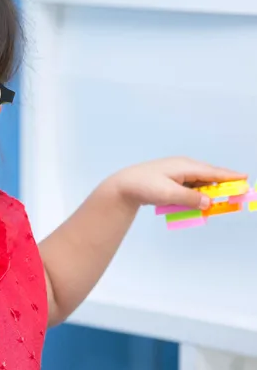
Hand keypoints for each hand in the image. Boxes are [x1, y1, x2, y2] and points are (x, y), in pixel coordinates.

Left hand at [110, 156, 246, 209]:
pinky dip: (196, 196)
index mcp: (185, 166)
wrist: (124, 186)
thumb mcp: (169, 194)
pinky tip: (199, 203)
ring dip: (208, 194)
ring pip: (200, 184)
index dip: (230, 177)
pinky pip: (190, 188)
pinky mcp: (172, 181)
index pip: (213, 172)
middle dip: (223, 187)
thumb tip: (209, 203)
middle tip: (238, 196)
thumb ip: (190, 199)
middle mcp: (184, 167)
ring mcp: (177, 174)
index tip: (245, 179)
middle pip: (209, 177)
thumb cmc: (145, 186)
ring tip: (220, 202)